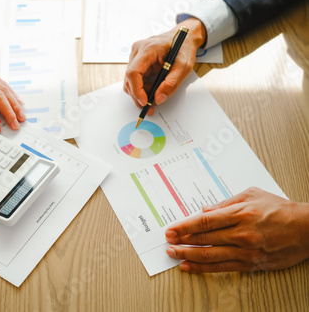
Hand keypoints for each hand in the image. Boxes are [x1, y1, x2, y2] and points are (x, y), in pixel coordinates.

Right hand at [124, 17, 205, 114]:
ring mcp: (135, 56)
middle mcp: (137, 51)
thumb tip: (158, 98)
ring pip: (130, 80)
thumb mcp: (184, 66)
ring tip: (154, 97)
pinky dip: (142, 88)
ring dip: (140, 92)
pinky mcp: (137, 61)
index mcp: (147, 49)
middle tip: (149, 107)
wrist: (183, 37)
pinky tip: (152, 89)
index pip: (133, 72)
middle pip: (129, 78)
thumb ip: (171, 83)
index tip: (145, 101)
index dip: (136, 90)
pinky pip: (135, 78)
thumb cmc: (183, 47)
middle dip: (138, 95)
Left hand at [165, 187, 308, 272]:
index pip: (205, 222)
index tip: (172, 229)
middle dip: (182, 240)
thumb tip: (204, 209)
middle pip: (204, 239)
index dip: (185, 226)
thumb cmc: (280, 209)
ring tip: (173, 254)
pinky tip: (189, 266)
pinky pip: (222, 267)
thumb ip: (225, 202)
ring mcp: (246, 251)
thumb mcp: (251, 195)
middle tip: (167, 241)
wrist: (307, 229)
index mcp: (240, 214)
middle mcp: (242, 234)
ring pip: (210, 256)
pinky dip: (202, 268)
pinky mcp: (251, 264)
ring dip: (188, 255)